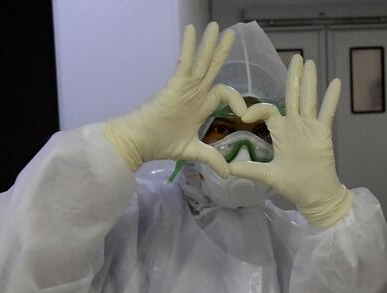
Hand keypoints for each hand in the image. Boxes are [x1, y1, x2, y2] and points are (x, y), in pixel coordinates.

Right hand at [103, 23, 247, 174]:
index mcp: (200, 106)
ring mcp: (185, 88)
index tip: (246, 114)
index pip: (224, 94)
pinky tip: (192, 30)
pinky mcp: (175, 85)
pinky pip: (185, 63)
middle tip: (231, 34)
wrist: (139, 143)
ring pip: (201, 62)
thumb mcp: (193, 152)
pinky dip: (189, 47)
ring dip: (208, 44)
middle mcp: (194, 93)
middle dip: (221, 52)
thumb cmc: (161, 144)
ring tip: (216, 26)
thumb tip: (227, 173)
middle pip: (212, 68)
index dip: (238, 100)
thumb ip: (211, 158)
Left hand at [228, 54, 352, 228]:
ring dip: (309, 81)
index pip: (269, 111)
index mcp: (282, 132)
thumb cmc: (293, 185)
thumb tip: (226, 169)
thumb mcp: (266, 175)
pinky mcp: (323, 134)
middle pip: (293, 96)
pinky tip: (335, 82)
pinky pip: (327, 114)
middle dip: (294, 77)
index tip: (244, 116)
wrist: (314, 196)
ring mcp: (310, 129)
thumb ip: (248, 169)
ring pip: (308, 100)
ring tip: (309, 62)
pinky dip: (331, 99)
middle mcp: (296, 126)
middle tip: (296, 57)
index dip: (256, 109)